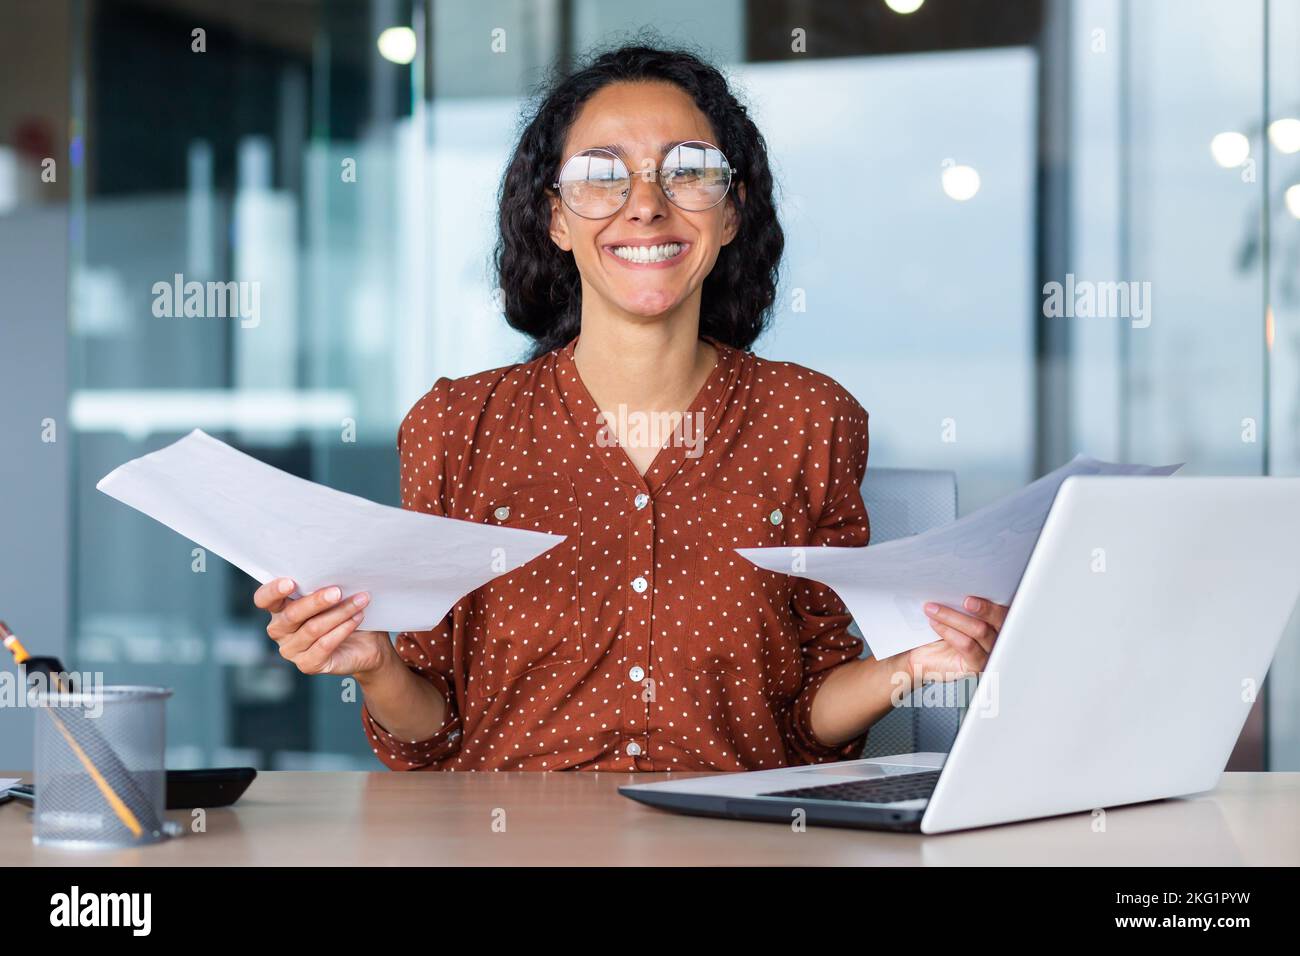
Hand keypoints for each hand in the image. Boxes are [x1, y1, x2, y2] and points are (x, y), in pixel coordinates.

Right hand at [254, 578, 390, 676]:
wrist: (365, 644)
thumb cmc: (344, 613)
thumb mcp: (332, 597)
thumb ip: (323, 586)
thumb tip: (334, 571)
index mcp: (279, 609)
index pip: (264, 599)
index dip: (273, 591)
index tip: (290, 582)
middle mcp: (280, 630)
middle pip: (292, 614)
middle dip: (317, 601)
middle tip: (338, 591)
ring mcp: (291, 650)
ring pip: (312, 628)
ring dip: (339, 613)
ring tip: (359, 601)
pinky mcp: (308, 664)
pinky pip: (324, 645)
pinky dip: (342, 630)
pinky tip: (357, 618)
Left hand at [904, 595, 1007, 683]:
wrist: (920, 656)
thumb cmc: (937, 630)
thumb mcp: (952, 610)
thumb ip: (962, 600)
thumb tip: (960, 581)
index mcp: (997, 620)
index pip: (1005, 608)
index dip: (997, 599)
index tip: (982, 589)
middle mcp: (998, 637)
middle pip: (1000, 620)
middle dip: (984, 608)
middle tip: (966, 600)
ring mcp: (989, 652)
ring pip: (980, 630)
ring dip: (954, 616)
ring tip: (933, 609)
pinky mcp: (976, 665)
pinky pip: (967, 645)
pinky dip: (949, 632)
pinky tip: (935, 623)